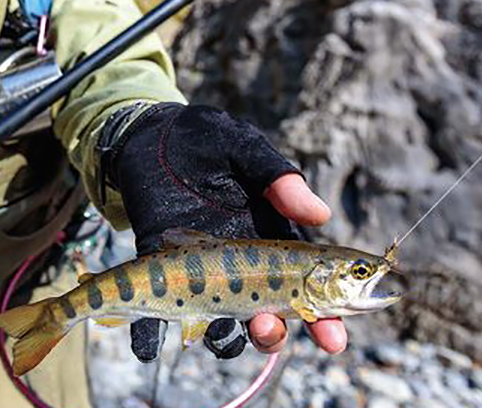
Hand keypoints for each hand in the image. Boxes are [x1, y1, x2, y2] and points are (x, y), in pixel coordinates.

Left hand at [107, 104, 344, 360]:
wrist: (148, 134)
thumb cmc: (204, 139)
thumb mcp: (244, 150)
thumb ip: (278, 179)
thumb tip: (320, 214)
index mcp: (272, 242)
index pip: (309, 289)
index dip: (326, 318)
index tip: (334, 340)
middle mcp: (242, 269)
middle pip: (269, 317)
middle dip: (274, 334)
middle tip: (270, 326)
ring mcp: (201, 276)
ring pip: (223, 327)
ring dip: (227, 338)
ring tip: (224, 324)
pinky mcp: (159, 273)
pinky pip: (156, 317)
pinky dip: (149, 339)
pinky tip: (147, 346)